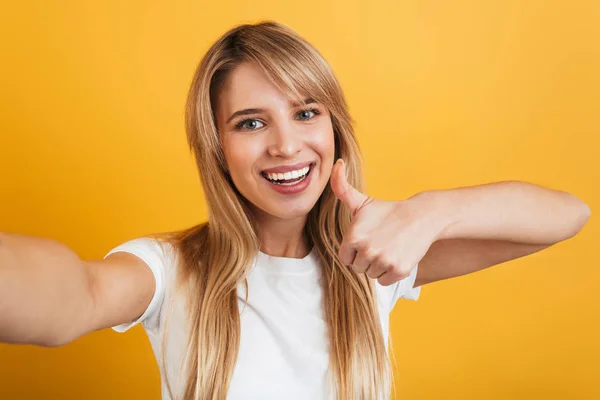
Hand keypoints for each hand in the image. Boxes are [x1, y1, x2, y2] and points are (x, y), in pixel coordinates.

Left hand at [329, 159, 440, 285]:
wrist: (421, 216)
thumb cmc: (387, 211)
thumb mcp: (362, 201)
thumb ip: (341, 187)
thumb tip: (337, 164)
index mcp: (353, 237)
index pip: (345, 258)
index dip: (355, 250)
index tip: (366, 239)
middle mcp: (367, 250)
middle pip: (358, 268)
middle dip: (366, 258)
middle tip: (380, 242)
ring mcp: (383, 261)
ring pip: (371, 275)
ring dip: (378, 266)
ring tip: (389, 248)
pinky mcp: (399, 270)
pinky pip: (384, 281)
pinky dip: (390, 273)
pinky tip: (397, 255)